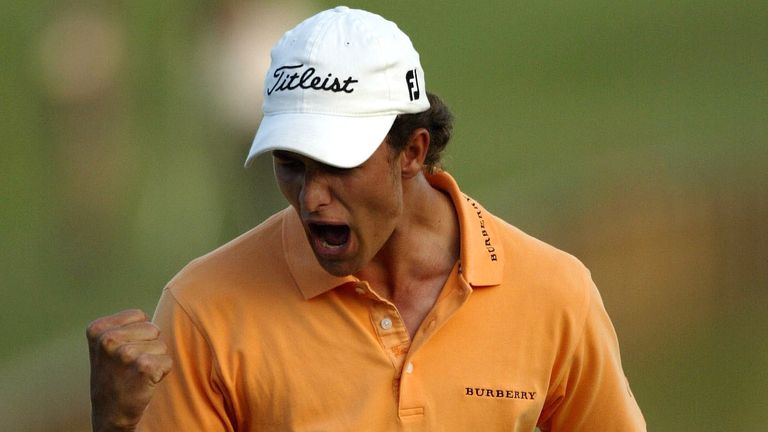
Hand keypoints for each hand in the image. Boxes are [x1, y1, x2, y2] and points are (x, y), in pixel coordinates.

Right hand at [86, 309, 171, 431]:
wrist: (110, 415)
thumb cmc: (115, 375)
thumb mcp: (108, 345)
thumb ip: (125, 325)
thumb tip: (169, 298)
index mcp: (97, 329)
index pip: (140, 316)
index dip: (138, 335)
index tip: (122, 354)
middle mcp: (108, 339)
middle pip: (153, 329)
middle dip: (149, 347)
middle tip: (130, 367)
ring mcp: (124, 354)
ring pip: (162, 345)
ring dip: (155, 361)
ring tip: (136, 375)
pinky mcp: (143, 367)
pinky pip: (167, 361)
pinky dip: (162, 372)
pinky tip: (145, 383)